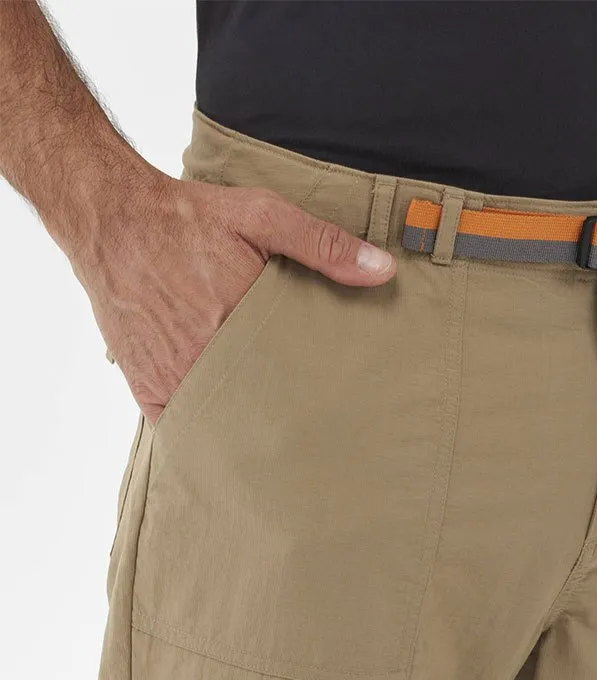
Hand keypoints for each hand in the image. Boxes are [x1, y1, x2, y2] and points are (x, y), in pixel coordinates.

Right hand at [73, 168, 396, 422]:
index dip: (320, 391)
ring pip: (226, 423)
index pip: (298, 376)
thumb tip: (382, 269)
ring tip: (283, 443)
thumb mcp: (262, 216)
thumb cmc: (188, 218)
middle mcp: (207, 357)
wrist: (110, 218)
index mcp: (242, 321)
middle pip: (264, 406)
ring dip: (251, 429)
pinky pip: (185, 429)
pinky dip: (206, 433)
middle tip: (321, 431)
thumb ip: (323, 244)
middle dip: (291, 416)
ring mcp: (175, 378)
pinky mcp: (148, 388)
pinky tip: (232, 436)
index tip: (343, 401)